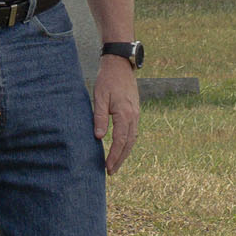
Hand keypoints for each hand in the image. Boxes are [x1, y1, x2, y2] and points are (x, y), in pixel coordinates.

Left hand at [93, 57, 141, 174]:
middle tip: (111, 172)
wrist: (120, 64)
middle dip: (120, 159)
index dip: (114, 156)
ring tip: (115, 164)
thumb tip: (99, 137)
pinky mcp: (135, 111)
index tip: (107, 168)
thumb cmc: (107, 79)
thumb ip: (99, 117)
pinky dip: (128, 142)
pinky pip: (133, 131)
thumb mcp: (100, 97)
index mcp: (125, 113)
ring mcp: (136, 113)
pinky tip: (122, 147)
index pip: (120, 141)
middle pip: (129, 143)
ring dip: (125, 152)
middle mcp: (133, 116)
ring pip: (133, 138)